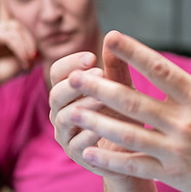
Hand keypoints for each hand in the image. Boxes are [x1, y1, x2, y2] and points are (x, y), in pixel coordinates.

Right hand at [0, 19, 38, 92]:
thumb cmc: (1, 73)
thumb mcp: (22, 62)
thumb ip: (32, 55)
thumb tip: (46, 52)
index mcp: (4, 33)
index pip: (22, 29)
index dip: (31, 41)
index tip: (37, 57)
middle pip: (19, 27)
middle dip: (30, 41)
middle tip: (34, 57)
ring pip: (15, 30)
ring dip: (25, 45)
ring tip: (28, 59)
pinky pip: (8, 36)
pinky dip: (19, 47)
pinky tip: (23, 58)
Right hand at [49, 43, 139, 177]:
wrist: (135, 152)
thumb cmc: (125, 116)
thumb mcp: (123, 89)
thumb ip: (115, 67)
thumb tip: (112, 35)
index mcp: (68, 93)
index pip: (57, 73)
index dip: (71, 63)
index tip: (93, 56)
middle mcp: (61, 113)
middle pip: (55, 94)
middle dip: (75, 83)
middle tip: (99, 73)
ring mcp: (66, 135)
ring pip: (63, 119)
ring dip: (83, 106)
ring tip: (102, 99)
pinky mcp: (77, 156)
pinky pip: (77, 144)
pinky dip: (89, 135)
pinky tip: (104, 128)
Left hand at [57, 29, 190, 191]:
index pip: (161, 69)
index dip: (134, 52)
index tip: (110, 37)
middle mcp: (187, 122)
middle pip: (135, 101)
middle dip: (100, 88)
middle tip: (73, 77)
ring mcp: (178, 151)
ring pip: (128, 134)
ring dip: (97, 122)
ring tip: (70, 112)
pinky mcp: (174, 175)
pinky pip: (135, 165)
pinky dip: (110, 158)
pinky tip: (88, 149)